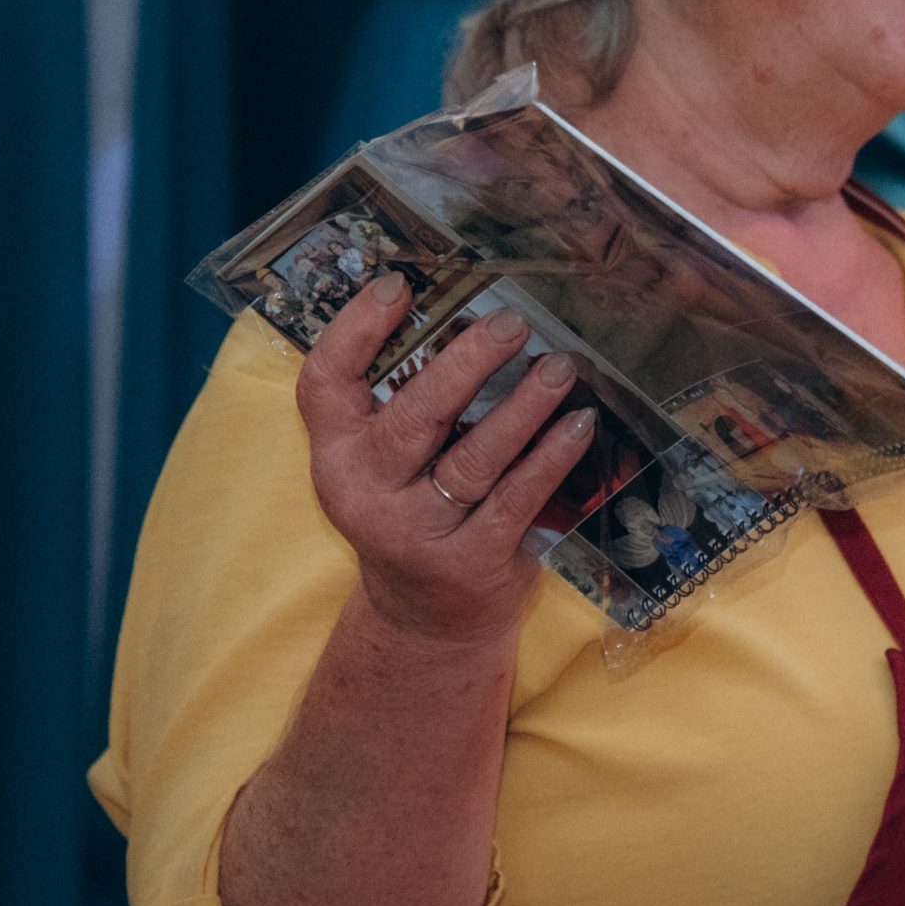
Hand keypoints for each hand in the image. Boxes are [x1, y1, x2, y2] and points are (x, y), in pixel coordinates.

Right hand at [296, 276, 597, 645]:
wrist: (425, 620)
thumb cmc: (414, 512)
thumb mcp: (386, 464)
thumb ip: (405, 400)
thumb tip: (468, 314)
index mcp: (337, 455)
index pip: (325, 384)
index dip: (355, 331)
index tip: (399, 286)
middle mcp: (366, 492)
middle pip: (412, 416)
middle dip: (465, 364)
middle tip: (511, 324)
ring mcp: (417, 532)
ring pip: (473, 458)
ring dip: (523, 407)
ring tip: (560, 367)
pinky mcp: (470, 561)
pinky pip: (517, 499)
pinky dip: (551, 458)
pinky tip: (579, 424)